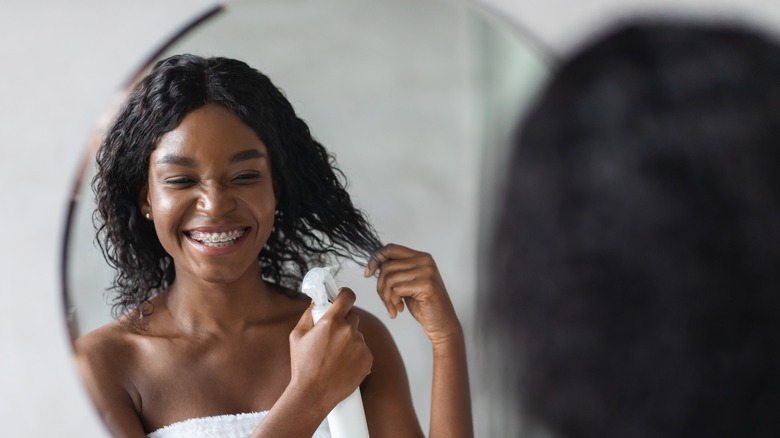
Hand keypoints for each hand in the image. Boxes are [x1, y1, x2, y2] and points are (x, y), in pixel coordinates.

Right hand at [288, 288, 372, 409]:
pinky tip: (343, 364)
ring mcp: (361, 345)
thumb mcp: (297, 336)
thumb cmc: (302, 366)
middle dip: (343, 322)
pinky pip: (363, 350)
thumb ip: (309, 315)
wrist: (313, 394)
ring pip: (357, 335)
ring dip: (349, 340)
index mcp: (332, 321)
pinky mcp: (368, 359)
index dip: (345, 294)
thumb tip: (316, 303)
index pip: (348, 296)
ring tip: (334, 356)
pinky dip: (356, 354)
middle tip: (331, 336)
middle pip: (353, 317)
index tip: (342, 297)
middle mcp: (349, 331)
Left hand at [365, 244, 461, 345]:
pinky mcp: (426, 285)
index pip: (391, 248)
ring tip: (394, 307)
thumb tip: (374, 265)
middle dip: (380, 287)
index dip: (375, 259)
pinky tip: (400, 309)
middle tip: (386, 302)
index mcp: (421, 257)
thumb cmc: (424, 305)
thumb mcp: (408, 283)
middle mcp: (425, 261)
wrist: (442, 324)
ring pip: (389, 279)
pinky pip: (396, 289)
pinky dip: (393, 302)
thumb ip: (396, 271)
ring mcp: (427, 272)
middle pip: (386, 266)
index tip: (368, 273)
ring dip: (387, 297)